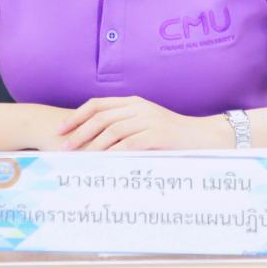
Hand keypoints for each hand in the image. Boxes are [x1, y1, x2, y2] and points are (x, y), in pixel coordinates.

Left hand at [56, 96, 230, 150]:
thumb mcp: (147, 124)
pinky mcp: (157, 133)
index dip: (77, 116)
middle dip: (79, 132)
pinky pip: (128, 144)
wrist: (205, 136)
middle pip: (100, 117)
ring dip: (92, 146)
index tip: (61, 129)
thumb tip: (97, 142)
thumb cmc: (174, 136)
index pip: (97, 104)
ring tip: (79, 159)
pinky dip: (112, 155)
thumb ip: (125, 127)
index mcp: (133, 102)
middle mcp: (138, 107)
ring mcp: (148, 119)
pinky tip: (102, 165)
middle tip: (64, 147)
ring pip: (112, 130)